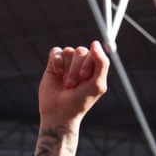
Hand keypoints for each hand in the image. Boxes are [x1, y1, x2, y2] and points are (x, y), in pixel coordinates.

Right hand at [36, 41, 109, 155]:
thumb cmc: (81, 101)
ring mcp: (68, 63)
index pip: (94, 52)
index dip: (87, 64)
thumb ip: (102, 63)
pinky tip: (57, 74)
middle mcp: (82, 63)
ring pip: (68, 51)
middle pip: (80, 51)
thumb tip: (95, 42)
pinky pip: (56, 51)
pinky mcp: (54, 64)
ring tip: (66, 84)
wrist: (60, 112)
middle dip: (75, 69)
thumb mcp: (97, 84)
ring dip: (66, 69)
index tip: (84, 79)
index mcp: (95, 68)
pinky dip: (56, 62)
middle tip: (73, 85)